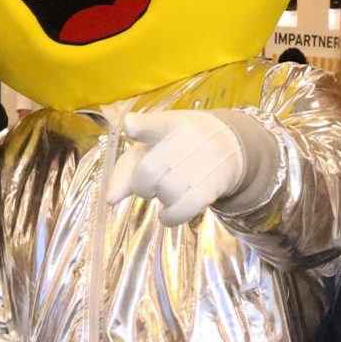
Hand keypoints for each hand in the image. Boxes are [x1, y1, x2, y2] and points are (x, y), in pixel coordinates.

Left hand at [105, 111, 245, 226]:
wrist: (230, 145)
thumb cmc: (180, 144)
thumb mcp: (153, 145)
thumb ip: (127, 167)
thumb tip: (110, 198)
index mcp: (168, 124)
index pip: (154, 123)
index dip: (139, 126)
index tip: (130, 125)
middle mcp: (187, 139)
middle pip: (148, 171)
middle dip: (143, 184)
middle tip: (152, 183)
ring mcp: (202, 162)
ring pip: (166, 192)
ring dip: (160, 198)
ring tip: (169, 189)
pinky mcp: (213, 185)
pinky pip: (184, 209)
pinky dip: (170, 217)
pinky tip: (167, 215)